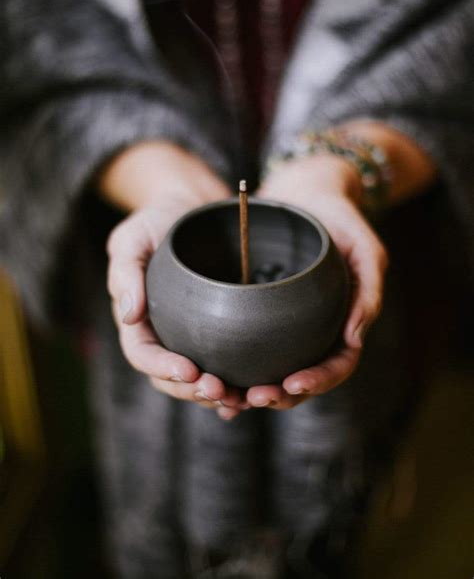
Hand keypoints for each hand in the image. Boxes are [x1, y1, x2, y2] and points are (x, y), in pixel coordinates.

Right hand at [104, 143, 246, 418]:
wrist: (192, 208)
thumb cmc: (157, 221)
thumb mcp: (133, 238)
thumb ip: (126, 272)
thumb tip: (128, 315)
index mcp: (139, 320)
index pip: (143, 354)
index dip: (163, 368)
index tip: (189, 370)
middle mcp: (164, 335)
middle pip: (172, 377)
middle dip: (194, 390)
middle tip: (220, 390)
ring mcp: (192, 337)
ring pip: (200, 379)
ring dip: (217, 395)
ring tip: (241, 398)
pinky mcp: (220, 332)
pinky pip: (226, 365)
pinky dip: (237, 383)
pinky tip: (254, 392)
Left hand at [246, 154, 388, 409]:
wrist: (304, 188)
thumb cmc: (338, 215)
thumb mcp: (364, 246)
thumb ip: (368, 290)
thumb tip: (354, 340)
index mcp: (345, 321)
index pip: (338, 363)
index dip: (318, 380)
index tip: (291, 384)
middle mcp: (316, 328)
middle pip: (302, 376)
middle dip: (279, 395)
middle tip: (252, 398)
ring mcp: (287, 323)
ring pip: (272, 369)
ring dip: (252, 390)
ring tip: (227, 399)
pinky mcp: (258, 311)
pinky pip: (247, 345)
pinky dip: (233, 367)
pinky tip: (211, 377)